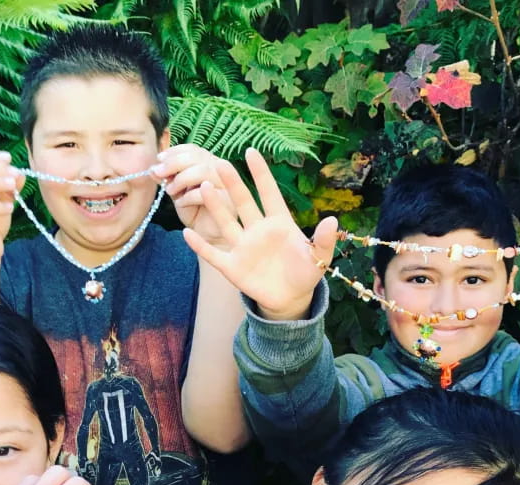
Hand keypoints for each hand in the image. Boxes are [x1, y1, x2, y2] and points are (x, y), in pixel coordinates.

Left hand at [151, 144, 233, 244]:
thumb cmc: (194, 211)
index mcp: (208, 163)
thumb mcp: (176, 192)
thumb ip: (167, 179)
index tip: (159, 159)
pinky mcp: (227, 200)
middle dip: (174, 163)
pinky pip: (204, 192)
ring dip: (181, 179)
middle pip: (197, 156)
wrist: (205, 235)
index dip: (174, 152)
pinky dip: (187, 196)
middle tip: (159, 172)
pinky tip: (181, 203)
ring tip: (170, 190)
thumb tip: (152, 168)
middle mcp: (219, 170)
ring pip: (202, 170)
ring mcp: (225, 184)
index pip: (193, 149)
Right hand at [182, 148, 337, 321]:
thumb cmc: (305, 273)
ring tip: (204, 187)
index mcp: (279, 223)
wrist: (290, 298)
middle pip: (243, 203)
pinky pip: (213, 254)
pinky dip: (200, 245)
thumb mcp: (318, 259)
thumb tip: (332, 221)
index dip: (261, 174)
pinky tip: (187, 233)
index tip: (251, 152)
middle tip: (221, 163)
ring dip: (215, 206)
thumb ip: (323, 240)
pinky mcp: (232, 267)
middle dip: (233, 184)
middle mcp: (257, 230)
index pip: (269, 193)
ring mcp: (243, 247)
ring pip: (226, 222)